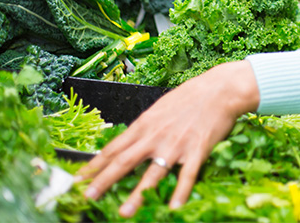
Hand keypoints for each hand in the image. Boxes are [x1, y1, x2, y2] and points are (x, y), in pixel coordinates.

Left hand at [76, 60, 259, 216]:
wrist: (220, 90)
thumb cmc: (191, 96)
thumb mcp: (161, 107)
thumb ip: (146, 126)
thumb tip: (130, 141)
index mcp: (145, 124)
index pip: (114, 147)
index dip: (95, 164)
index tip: (80, 177)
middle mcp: (156, 136)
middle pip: (124, 161)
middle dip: (104, 180)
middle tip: (88, 196)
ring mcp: (176, 145)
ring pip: (152, 174)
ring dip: (137, 195)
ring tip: (124, 213)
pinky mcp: (197, 150)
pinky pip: (187, 176)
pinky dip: (180, 193)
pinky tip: (174, 207)